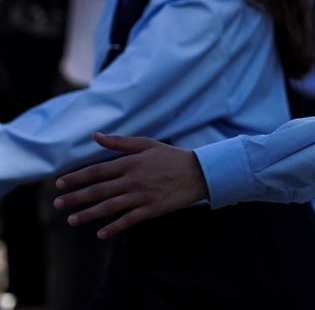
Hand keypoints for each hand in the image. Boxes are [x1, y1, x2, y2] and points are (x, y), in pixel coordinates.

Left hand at [53, 133, 207, 238]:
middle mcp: (133, 180)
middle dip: (75, 198)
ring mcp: (142, 196)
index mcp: (131, 163)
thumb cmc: (172, 157)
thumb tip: (95, 136)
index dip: (76, 178)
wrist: (200, 173)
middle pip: (98, 190)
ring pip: (109, 207)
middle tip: (57, 205)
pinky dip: (114, 228)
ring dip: (88, 214)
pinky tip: (100, 234)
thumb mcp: (147, 145)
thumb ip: (119, 142)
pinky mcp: (152, 209)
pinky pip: (129, 220)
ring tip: (71, 220)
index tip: (59, 184)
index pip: (97, 171)